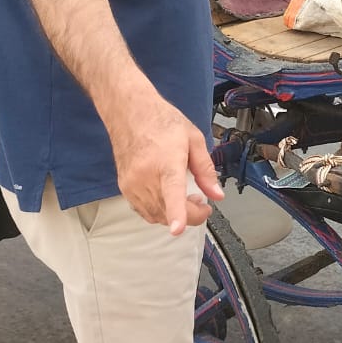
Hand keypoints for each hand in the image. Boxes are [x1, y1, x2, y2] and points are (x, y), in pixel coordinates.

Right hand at [106, 90, 225, 234]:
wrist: (130, 114)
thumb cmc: (162, 122)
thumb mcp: (194, 139)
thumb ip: (206, 170)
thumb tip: (217, 194)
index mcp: (167, 161)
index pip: (172, 191)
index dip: (177, 212)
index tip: (178, 228)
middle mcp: (146, 176)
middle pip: (168, 212)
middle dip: (191, 216)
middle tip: (203, 205)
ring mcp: (132, 185)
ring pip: (156, 216)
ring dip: (175, 216)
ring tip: (187, 199)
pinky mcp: (124, 188)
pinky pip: (144, 211)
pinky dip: (160, 212)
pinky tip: (168, 199)